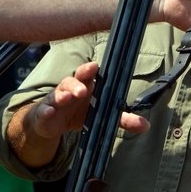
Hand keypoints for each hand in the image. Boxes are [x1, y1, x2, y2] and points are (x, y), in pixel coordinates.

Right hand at [13, 62, 148, 167]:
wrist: (50, 123)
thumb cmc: (78, 113)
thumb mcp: (100, 116)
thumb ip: (122, 119)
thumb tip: (146, 125)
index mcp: (84, 87)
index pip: (87, 75)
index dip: (90, 70)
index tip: (95, 66)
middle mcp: (68, 90)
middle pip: (72, 80)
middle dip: (77, 81)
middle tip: (84, 88)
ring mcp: (55, 101)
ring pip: (57, 94)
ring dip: (62, 95)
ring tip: (68, 97)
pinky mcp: (44, 114)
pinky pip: (44, 110)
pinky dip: (46, 110)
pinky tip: (49, 111)